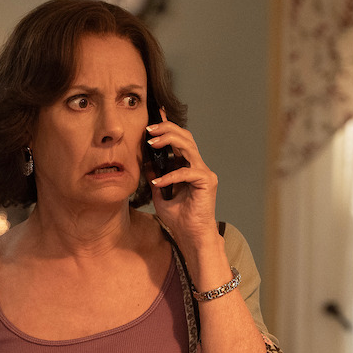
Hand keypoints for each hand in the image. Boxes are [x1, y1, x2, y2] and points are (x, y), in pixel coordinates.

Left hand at [145, 117, 221, 260]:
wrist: (190, 235)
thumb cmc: (178, 217)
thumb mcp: (160, 193)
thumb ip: (155, 177)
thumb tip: (145, 162)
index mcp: (187, 166)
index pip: (178, 141)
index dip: (168, 127)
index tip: (154, 117)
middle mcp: (197, 166)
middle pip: (185, 137)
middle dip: (166, 129)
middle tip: (148, 129)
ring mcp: (204, 172)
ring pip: (189, 147)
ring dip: (169, 142)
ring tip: (152, 143)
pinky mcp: (207, 182)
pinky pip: (187, 172)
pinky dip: (171, 175)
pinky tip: (158, 181)